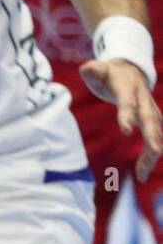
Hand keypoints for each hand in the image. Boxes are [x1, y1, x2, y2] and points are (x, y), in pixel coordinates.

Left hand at [80, 57, 162, 181]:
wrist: (130, 70)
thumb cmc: (109, 73)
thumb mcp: (98, 69)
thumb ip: (92, 70)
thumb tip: (88, 69)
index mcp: (128, 88)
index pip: (128, 102)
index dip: (127, 115)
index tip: (125, 130)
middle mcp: (144, 100)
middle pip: (150, 119)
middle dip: (153, 136)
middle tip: (155, 151)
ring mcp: (150, 111)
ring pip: (156, 133)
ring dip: (152, 153)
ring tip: (142, 174)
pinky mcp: (152, 122)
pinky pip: (154, 140)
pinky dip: (150, 157)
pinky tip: (142, 173)